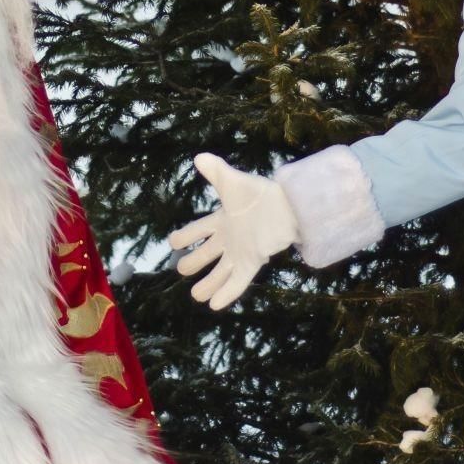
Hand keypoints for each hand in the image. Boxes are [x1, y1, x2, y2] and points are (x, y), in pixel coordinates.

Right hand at [167, 153, 299, 309]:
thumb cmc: (262, 194)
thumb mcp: (234, 182)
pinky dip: (226, 294)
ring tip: (196, 295)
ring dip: (208, 284)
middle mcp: (229, 239)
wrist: (289, 208)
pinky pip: (236, 282)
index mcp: (222, 220)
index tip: (174, 242)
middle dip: (193, 263)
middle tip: (182, 268)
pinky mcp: (252, 263)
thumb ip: (216, 171)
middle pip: (205, 254)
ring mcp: (240, 253)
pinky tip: (214, 305)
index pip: (198, 230)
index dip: (184, 237)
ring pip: (220, 272)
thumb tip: (198, 157)